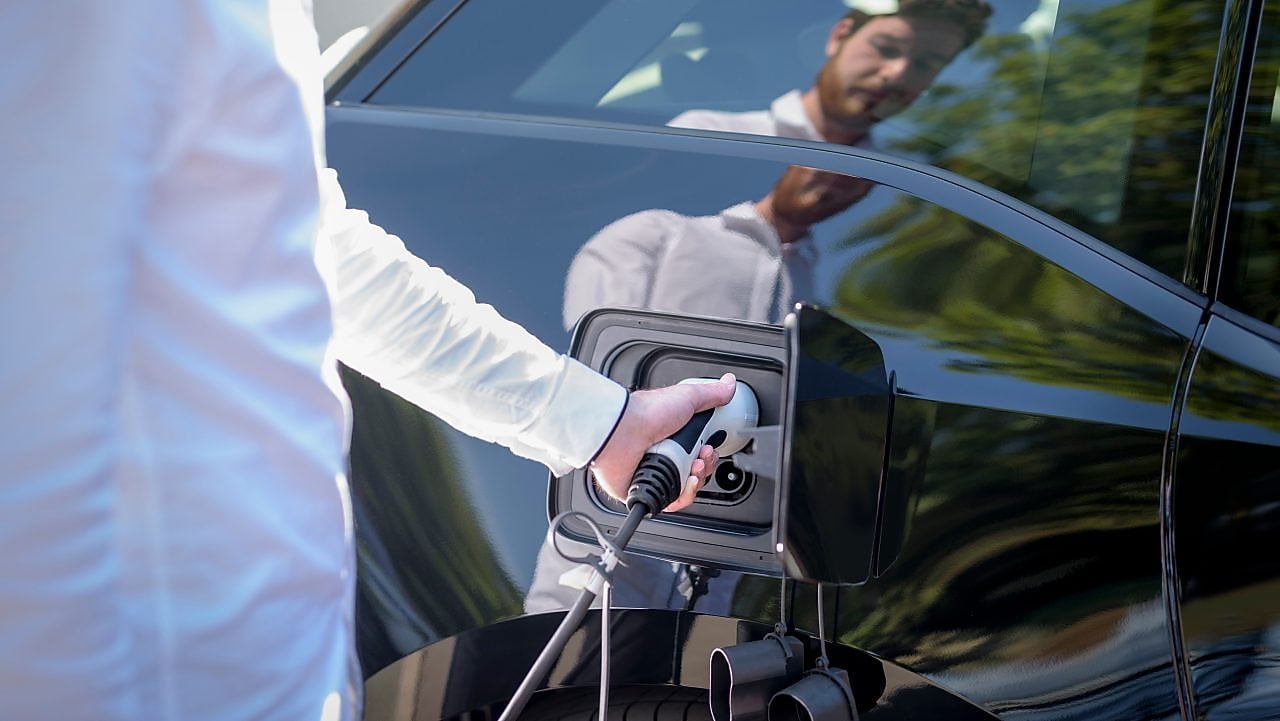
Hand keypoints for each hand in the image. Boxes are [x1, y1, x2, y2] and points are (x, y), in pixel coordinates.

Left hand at [591, 373, 736, 512]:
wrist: (623, 432)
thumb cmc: (646, 413)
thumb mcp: (686, 397)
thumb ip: (710, 393)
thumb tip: (728, 385)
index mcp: (673, 434)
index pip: (700, 450)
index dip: (710, 451)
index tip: (712, 445)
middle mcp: (664, 454)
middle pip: (697, 470)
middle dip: (706, 465)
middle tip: (702, 455)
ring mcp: (656, 472)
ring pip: (688, 487)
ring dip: (697, 479)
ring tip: (693, 467)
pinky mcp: (647, 489)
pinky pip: (672, 501)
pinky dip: (684, 494)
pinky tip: (686, 482)